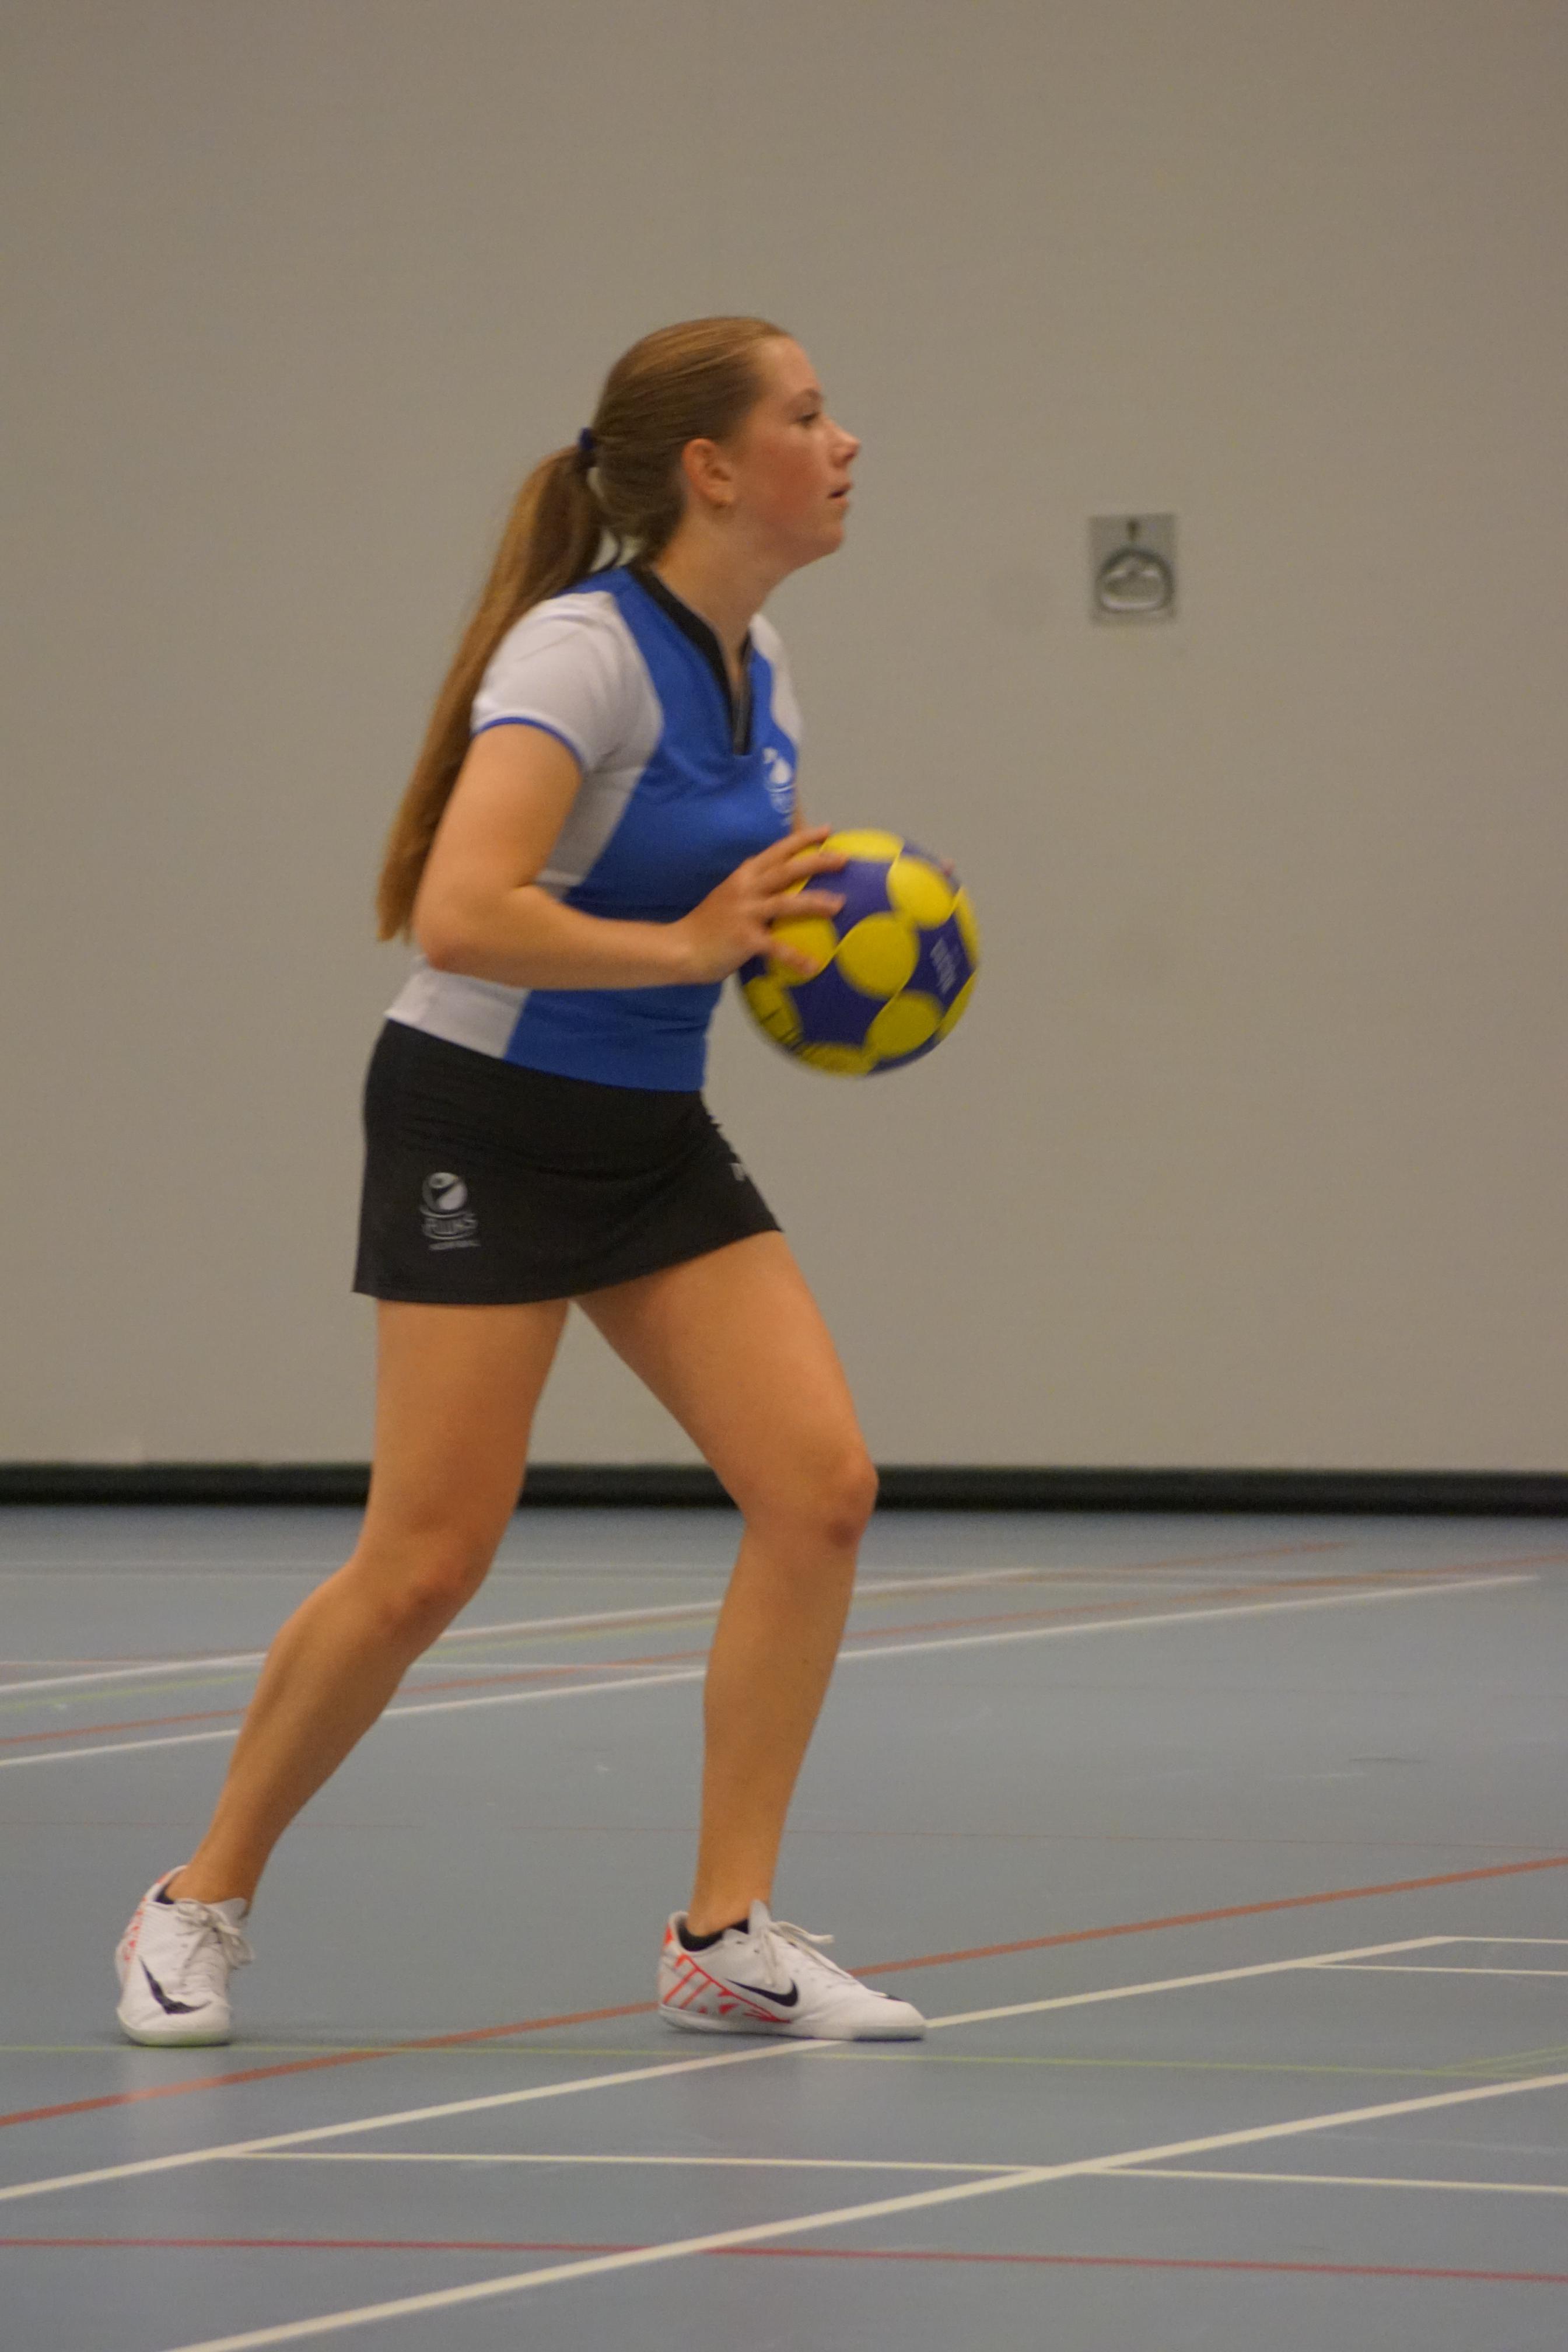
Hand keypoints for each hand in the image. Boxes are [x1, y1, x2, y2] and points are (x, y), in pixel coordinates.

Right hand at [672, 827, 845, 983]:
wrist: (679, 947)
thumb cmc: (706, 926)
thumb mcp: (728, 897)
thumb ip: (751, 889)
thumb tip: (778, 888)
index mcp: (743, 877)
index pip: (776, 851)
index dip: (802, 839)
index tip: (827, 831)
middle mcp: (745, 889)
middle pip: (787, 870)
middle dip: (817, 861)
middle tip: (843, 859)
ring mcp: (745, 913)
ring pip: (786, 902)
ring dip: (815, 902)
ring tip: (840, 904)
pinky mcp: (744, 938)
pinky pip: (776, 948)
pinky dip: (795, 957)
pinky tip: (813, 966)